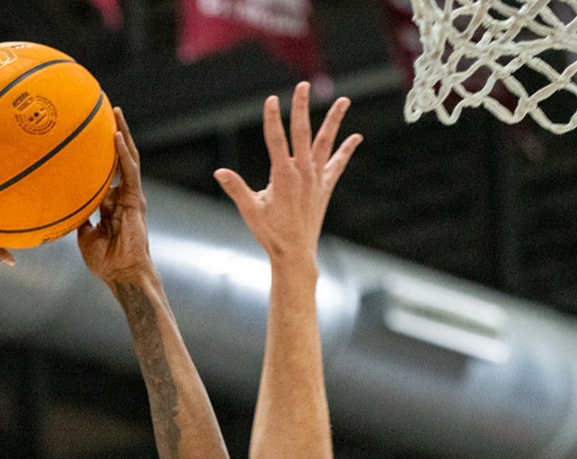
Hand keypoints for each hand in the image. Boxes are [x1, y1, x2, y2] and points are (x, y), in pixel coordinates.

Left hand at [77, 108, 153, 286]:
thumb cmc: (105, 261)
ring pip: (128, 158)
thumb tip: (65, 210)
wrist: (122, 274)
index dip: (99, 155)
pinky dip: (122, 152)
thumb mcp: (85, 237)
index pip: (106, 173)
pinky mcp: (135, 199)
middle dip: (115, 134)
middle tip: (107, 111)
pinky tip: (116, 135)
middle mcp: (123, 196)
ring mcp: (131, 196)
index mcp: (112, 204)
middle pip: (119, 158)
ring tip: (116, 112)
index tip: (88, 137)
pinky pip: (129, 171)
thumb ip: (80, 220)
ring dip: (122, 134)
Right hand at [214, 83, 361, 265]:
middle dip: (301, 108)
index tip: (271, 99)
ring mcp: (317, 179)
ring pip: (326, 143)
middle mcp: (303, 173)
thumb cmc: (270, 233)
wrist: (295, 253)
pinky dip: (347, 150)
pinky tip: (356, 136)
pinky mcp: (325, 187)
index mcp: (283, 176)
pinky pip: (338, 164)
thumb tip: (220, 172)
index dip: (272, 118)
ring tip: (344, 100)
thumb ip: (237, 189)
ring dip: (334, 121)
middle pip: (302, 132)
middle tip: (303, 86)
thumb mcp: (251, 210)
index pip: (276, 140)